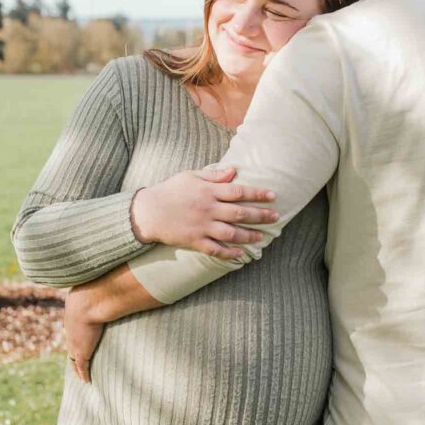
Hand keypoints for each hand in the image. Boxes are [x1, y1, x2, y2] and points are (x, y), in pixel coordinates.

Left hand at [64, 289, 103, 382]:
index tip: (80, 339)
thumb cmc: (93, 290)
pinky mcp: (82, 352)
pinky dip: (83, 374)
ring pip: (74, 359)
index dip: (76, 336)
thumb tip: (114, 272)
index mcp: (72, 316)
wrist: (88, 301)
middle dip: (74, 353)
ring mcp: (75, 342)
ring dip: (78, 367)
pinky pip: (82, 367)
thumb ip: (103, 284)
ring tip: (83, 374)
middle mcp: (71, 331)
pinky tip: (87, 381)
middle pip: (71, 346)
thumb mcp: (95, 287)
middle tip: (78, 360)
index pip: (73, 330)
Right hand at [130, 166, 277, 259]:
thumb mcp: (190, 176)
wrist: (148, 211)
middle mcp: (207, 209)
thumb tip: (234, 170)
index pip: (238, 192)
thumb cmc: (170, 190)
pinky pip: (215, 249)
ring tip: (262, 237)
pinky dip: (229, 253)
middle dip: (260, 215)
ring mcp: (201, 227)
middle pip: (239, 213)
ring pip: (231, 233)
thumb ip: (213, 175)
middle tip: (276, 217)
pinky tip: (240, 254)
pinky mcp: (194, 241)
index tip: (273, 196)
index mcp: (208, 192)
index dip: (257, 194)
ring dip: (249, 236)